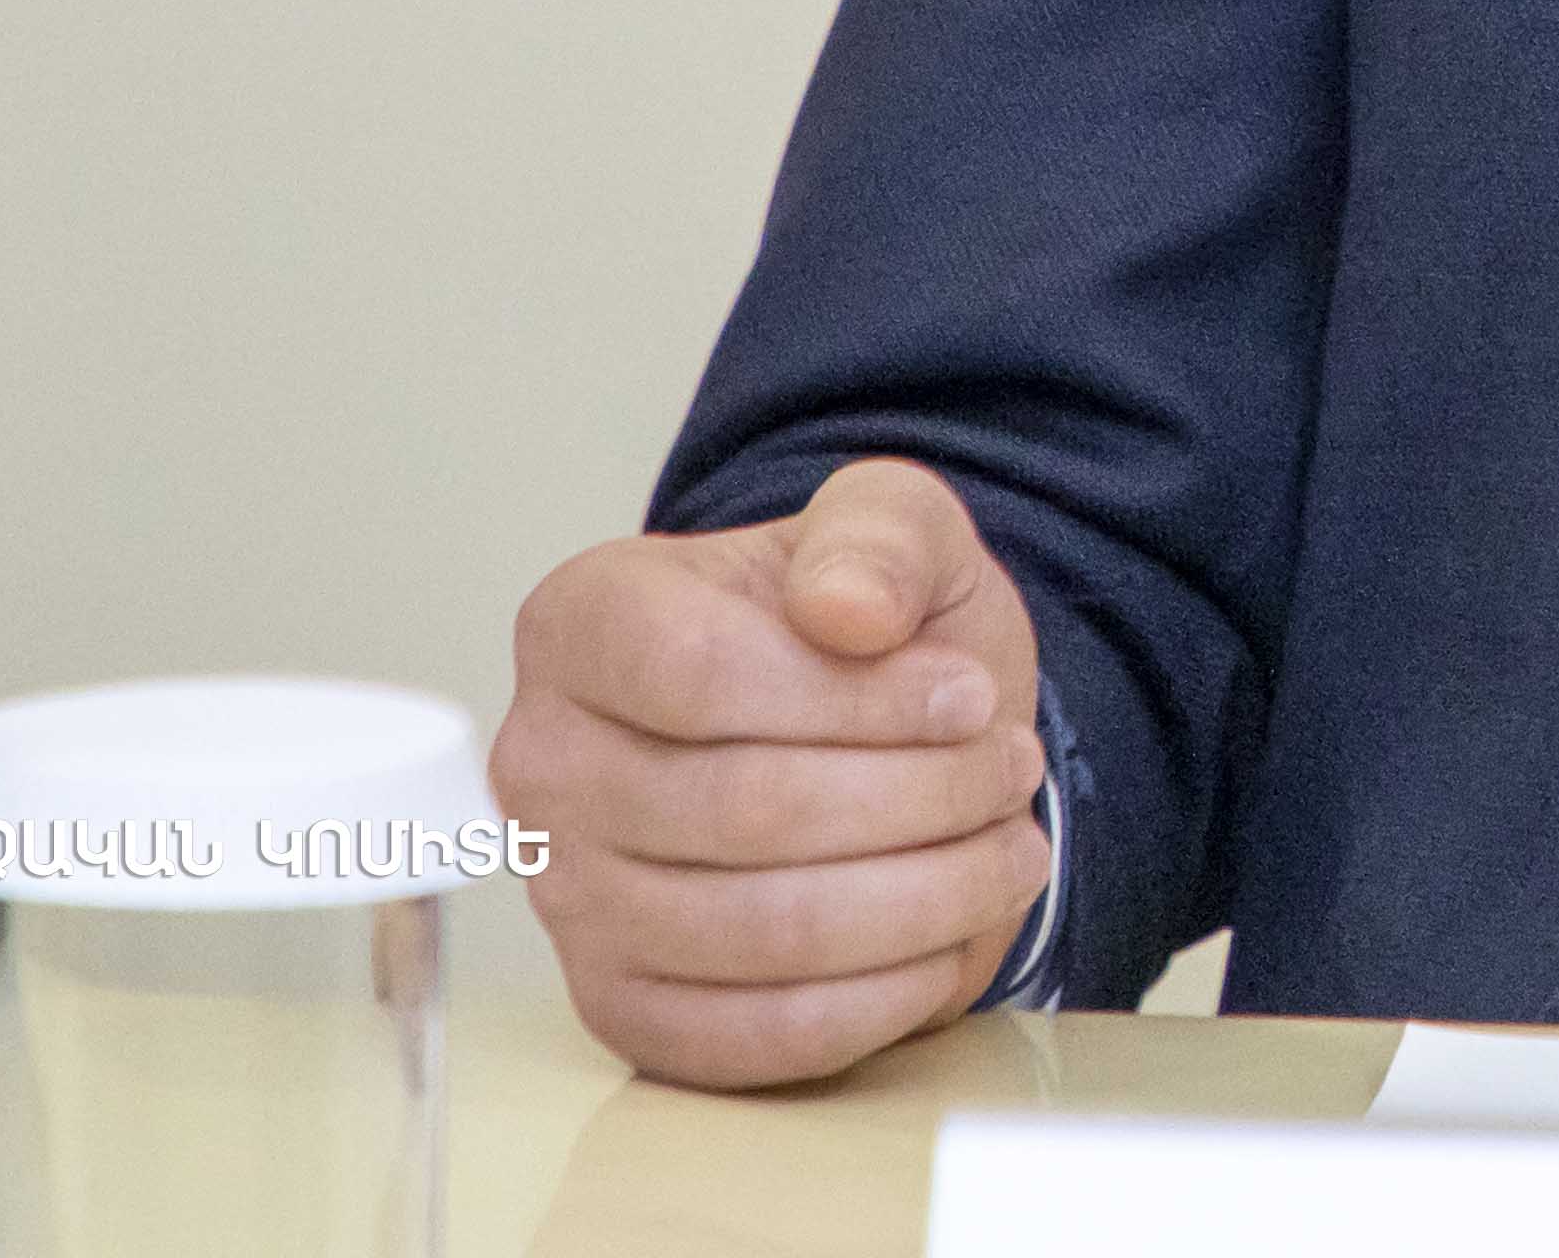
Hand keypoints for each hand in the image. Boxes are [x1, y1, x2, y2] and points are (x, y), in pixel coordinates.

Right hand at [498, 455, 1053, 1086]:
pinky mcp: (623, 1007)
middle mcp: (545, 764)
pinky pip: (756, 1034)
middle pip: (744, 809)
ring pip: (763, 930)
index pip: (701, 674)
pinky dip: (878, 999)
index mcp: (582, 622)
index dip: (861, 699)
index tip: (970, 695)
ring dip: (925, 896)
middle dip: (921, 796)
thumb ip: (877, 534)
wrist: (864, 727)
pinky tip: (946, 938)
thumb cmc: (863, 625)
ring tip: (1008, 847)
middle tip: (1013, 770)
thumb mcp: (894, 524)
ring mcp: (569, 900)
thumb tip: (846, 606)